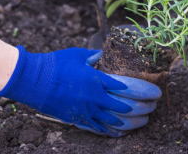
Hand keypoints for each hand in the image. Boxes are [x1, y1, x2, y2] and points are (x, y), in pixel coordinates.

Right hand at [0, 46, 160, 136]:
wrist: (33, 80)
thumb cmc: (54, 65)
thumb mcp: (76, 55)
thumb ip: (92, 57)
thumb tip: (101, 56)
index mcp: (97, 80)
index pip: (126, 87)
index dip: (142, 91)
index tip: (154, 92)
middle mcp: (95, 98)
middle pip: (125, 107)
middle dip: (142, 108)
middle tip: (153, 108)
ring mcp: (86, 111)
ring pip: (115, 121)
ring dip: (131, 122)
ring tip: (142, 122)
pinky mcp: (77, 119)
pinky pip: (99, 128)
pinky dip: (112, 131)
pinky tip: (121, 132)